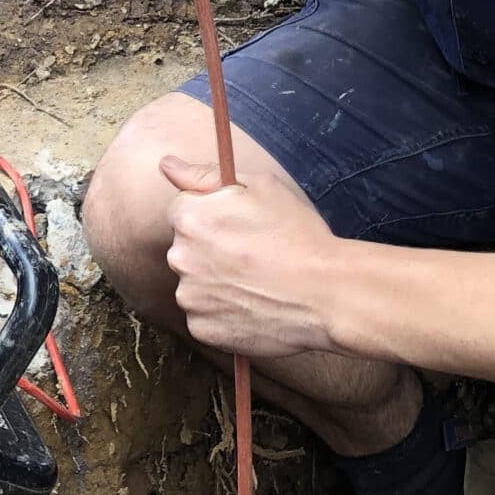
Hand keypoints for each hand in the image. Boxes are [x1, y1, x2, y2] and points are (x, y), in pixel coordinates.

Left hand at [160, 157, 342, 360]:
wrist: (327, 293)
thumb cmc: (298, 234)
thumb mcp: (260, 187)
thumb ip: (205, 175)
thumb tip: (167, 164)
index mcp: (189, 217)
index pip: (183, 210)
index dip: (214, 216)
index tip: (240, 227)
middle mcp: (180, 257)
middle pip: (186, 248)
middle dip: (211, 249)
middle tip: (253, 254)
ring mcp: (190, 297)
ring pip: (195, 283)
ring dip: (216, 282)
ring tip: (257, 282)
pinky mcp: (202, 329)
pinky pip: (205, 315)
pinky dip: (224, 312)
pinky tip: (253, 304)